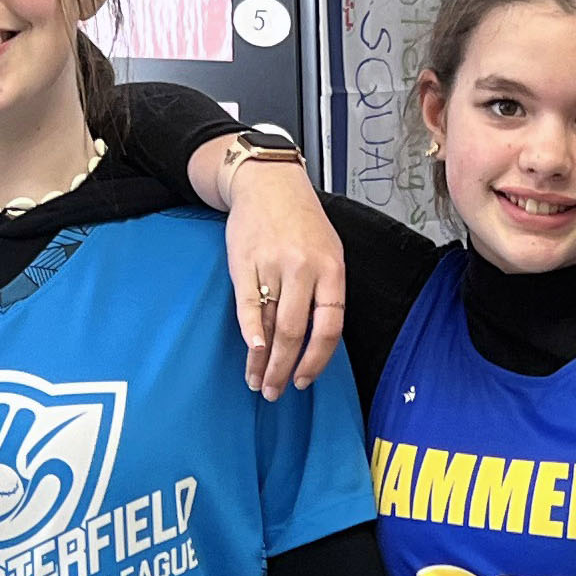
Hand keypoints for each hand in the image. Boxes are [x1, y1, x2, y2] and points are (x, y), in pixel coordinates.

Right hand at [222, 158, 344, 394]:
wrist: (268, 182)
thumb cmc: (302, 223)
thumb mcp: (328, 252)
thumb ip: (324, 294)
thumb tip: (313, 345)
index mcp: (331, 270)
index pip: (328, 327)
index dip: (316, 360)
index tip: (303, 381)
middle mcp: (303, 269)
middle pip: (294, 332)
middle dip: (283, 369)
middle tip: (275, 393)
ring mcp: (272, 265)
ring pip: (268, 324)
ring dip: (261, 360)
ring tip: (257, 382)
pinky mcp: (244, 262)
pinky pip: (246, 305)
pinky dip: (248, 332)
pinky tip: (250, 352)